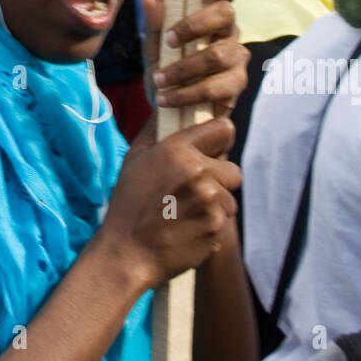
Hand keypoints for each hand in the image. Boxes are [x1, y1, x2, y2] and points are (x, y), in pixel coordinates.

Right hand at [100, 116, 239, 291]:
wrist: (127, 252)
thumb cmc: (128, 204)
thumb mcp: (134, 159)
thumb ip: (154, 131)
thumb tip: (165, 107)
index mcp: (177, 150)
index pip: (223, 129)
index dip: (219, 140)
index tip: (213, 150)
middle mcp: (198, 171)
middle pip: (233, 169)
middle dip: (219, 180)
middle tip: (194, 192)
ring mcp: (210, 200)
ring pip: (230, 197)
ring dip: (216, 205)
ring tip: (187, 213)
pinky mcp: (216, 226)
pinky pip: (225, 219)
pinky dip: (211, 225)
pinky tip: (188, 229)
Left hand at [142, 0, 248, 120]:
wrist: (170, 110)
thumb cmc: (167, 70)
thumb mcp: (155, 47)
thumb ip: (154, 23)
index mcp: (213, 16)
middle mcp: (230, 33)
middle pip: (226, 14)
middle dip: (194, 24)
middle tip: (168, 40)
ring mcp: (237, 59)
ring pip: (218, 55)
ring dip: (183, 69)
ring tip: (159, 80)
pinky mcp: (236, 86)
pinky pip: (215, 87)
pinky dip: (186, 94)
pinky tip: (167, 99)